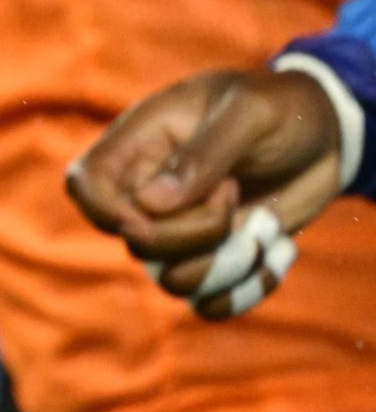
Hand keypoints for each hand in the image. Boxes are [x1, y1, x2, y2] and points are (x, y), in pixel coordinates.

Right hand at [68, 67, 345, 316]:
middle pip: (137, 245)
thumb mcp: (249, 113)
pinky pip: (213, 303)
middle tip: (233, 194)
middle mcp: (152, 192)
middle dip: (194, 237)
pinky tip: (282, 249)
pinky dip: (252, 289)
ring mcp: (184, 229)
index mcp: (141, 144)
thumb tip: (148, 206)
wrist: (326, 132)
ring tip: (268, 226)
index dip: (108, 212)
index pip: (85, 187)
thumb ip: (201, 155)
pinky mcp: (219, 258)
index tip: (158, 209)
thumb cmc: (281, 108)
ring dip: (231, 266)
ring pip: (175, 282)